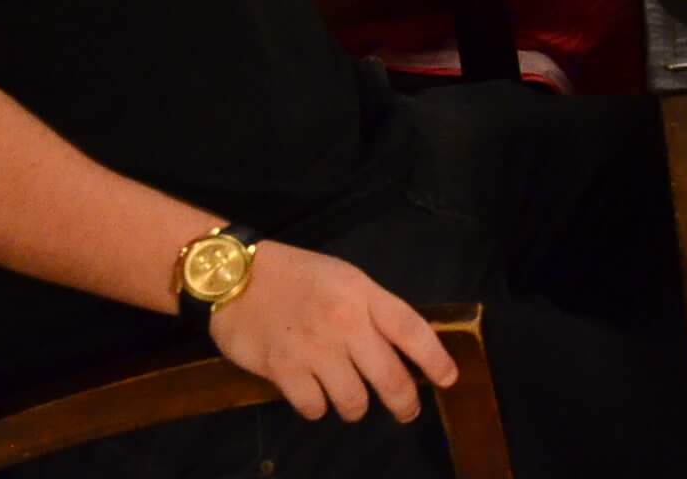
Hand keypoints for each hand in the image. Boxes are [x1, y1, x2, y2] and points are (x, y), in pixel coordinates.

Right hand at [207, 242, 456, 423]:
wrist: (237, 276)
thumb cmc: (298, 275)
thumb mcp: (345, 279)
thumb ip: (373, 309)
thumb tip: (400, 347)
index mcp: (365, 295)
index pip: (412, 331)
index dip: (436, 359)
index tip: (449, 379)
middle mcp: (345, 323)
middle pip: (391, 377)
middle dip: (404, 402)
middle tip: (407, 411)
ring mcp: (314, 349)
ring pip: (354, 401)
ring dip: (356, 407)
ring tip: (353, 401)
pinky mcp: (283, 370)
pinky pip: (314, 407)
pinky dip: (318, 408)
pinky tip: (315, 396)